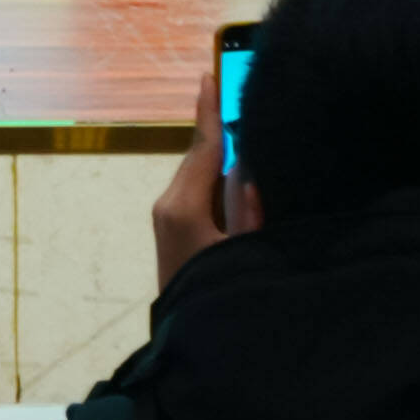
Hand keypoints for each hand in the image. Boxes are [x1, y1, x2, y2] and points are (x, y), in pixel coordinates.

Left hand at [149, 49, 255, 297]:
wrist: (187, 346)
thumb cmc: (217, 299)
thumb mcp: (244, 252)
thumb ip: (248, 208)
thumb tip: (246, 162)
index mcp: (183, 206)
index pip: (203, 147)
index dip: (210, 110)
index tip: (210, 73)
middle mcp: (169, 205)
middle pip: (203, 157)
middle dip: (224, 130)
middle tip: (245, 93)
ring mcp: (166, 218)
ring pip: (201, 175)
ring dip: (224, 157)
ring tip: (252, 130)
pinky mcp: (172, 230)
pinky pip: (198, 192)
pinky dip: (218, 178)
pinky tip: (242, 176)